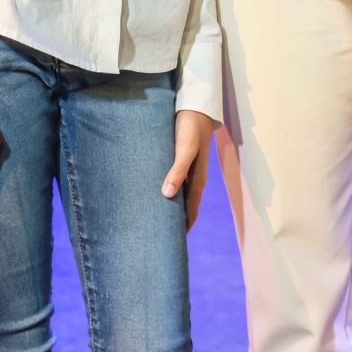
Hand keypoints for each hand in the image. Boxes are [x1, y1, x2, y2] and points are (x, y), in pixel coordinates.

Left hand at [161, 109, 212, 231]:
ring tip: (155, 219)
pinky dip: (167, 191)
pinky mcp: (180, 160)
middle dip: (175, 222)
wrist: (195, 106)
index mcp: (197, 180)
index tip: (172, 245)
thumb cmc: (190, 127)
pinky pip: (174, 182)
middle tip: (159, 237)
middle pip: (185, 207)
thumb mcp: (184, 149)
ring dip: (170, 207)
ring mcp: (188, 169)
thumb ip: (177, 170)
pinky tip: (154, 192)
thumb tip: (167, 195)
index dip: (183, 228)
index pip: (190, 211)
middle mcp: (193, 178)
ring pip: (179, 195)